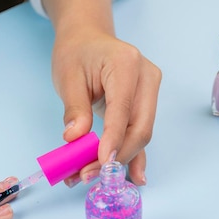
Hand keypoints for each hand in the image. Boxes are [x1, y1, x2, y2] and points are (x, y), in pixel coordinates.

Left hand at [47, 1, 161, 185]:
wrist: (88, 40)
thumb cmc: (77, 53)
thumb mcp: (68, 77)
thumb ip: (74, 109)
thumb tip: (75, 139)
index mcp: (126, 64)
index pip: (123, 110)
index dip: (113, 140)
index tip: (102, 163)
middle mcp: (146, 78)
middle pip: (140, 128)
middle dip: (116, 156)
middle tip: (88, 174)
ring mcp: (150, 92)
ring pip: (140, 135)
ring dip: (118, 160)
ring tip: (91, 176)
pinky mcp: (146, 106)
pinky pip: (140, 134)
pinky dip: (132, 156)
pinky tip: (134, 177)